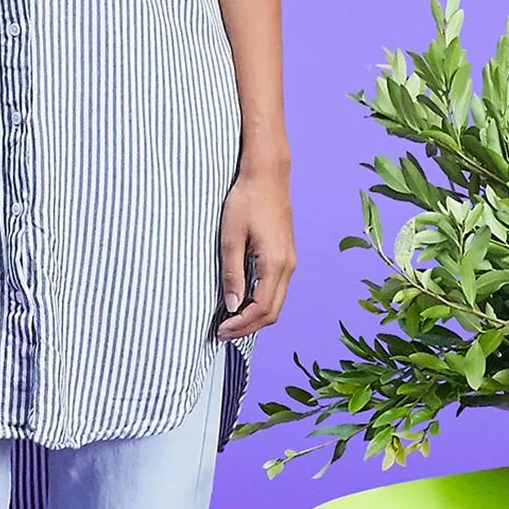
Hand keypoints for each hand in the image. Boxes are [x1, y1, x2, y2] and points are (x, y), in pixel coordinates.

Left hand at [217, 166, 295, 339]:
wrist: (267, 175)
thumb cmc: (246, 201)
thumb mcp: (230, 237)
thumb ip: (232, 273)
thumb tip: (231, 306)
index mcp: (275, 263)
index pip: (261, 308)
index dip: (240, 325)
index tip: (219, 331)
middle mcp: (288, 265)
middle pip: (273, 312)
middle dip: (248, 327)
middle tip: (222, 333)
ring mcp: (290, 260)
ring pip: (276, 302)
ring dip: (255, 316)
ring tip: (229, 321)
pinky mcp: (286, 255)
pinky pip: (276, 289)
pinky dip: (260, 302)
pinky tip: (241, 301)